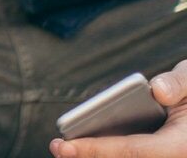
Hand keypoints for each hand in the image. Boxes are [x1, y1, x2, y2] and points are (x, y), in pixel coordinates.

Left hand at [49, 61, 186, 157]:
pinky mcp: (157, 157)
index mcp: (180, 147)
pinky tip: (85, 148)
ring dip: (96, 156)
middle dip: (88, 156)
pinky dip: (108, 153)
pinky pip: (130, 156)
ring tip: (66, 149)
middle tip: (58, 147)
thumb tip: (157, 90)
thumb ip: (179, 83)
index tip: (65, 146)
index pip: (131, 150)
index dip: (95, 149)